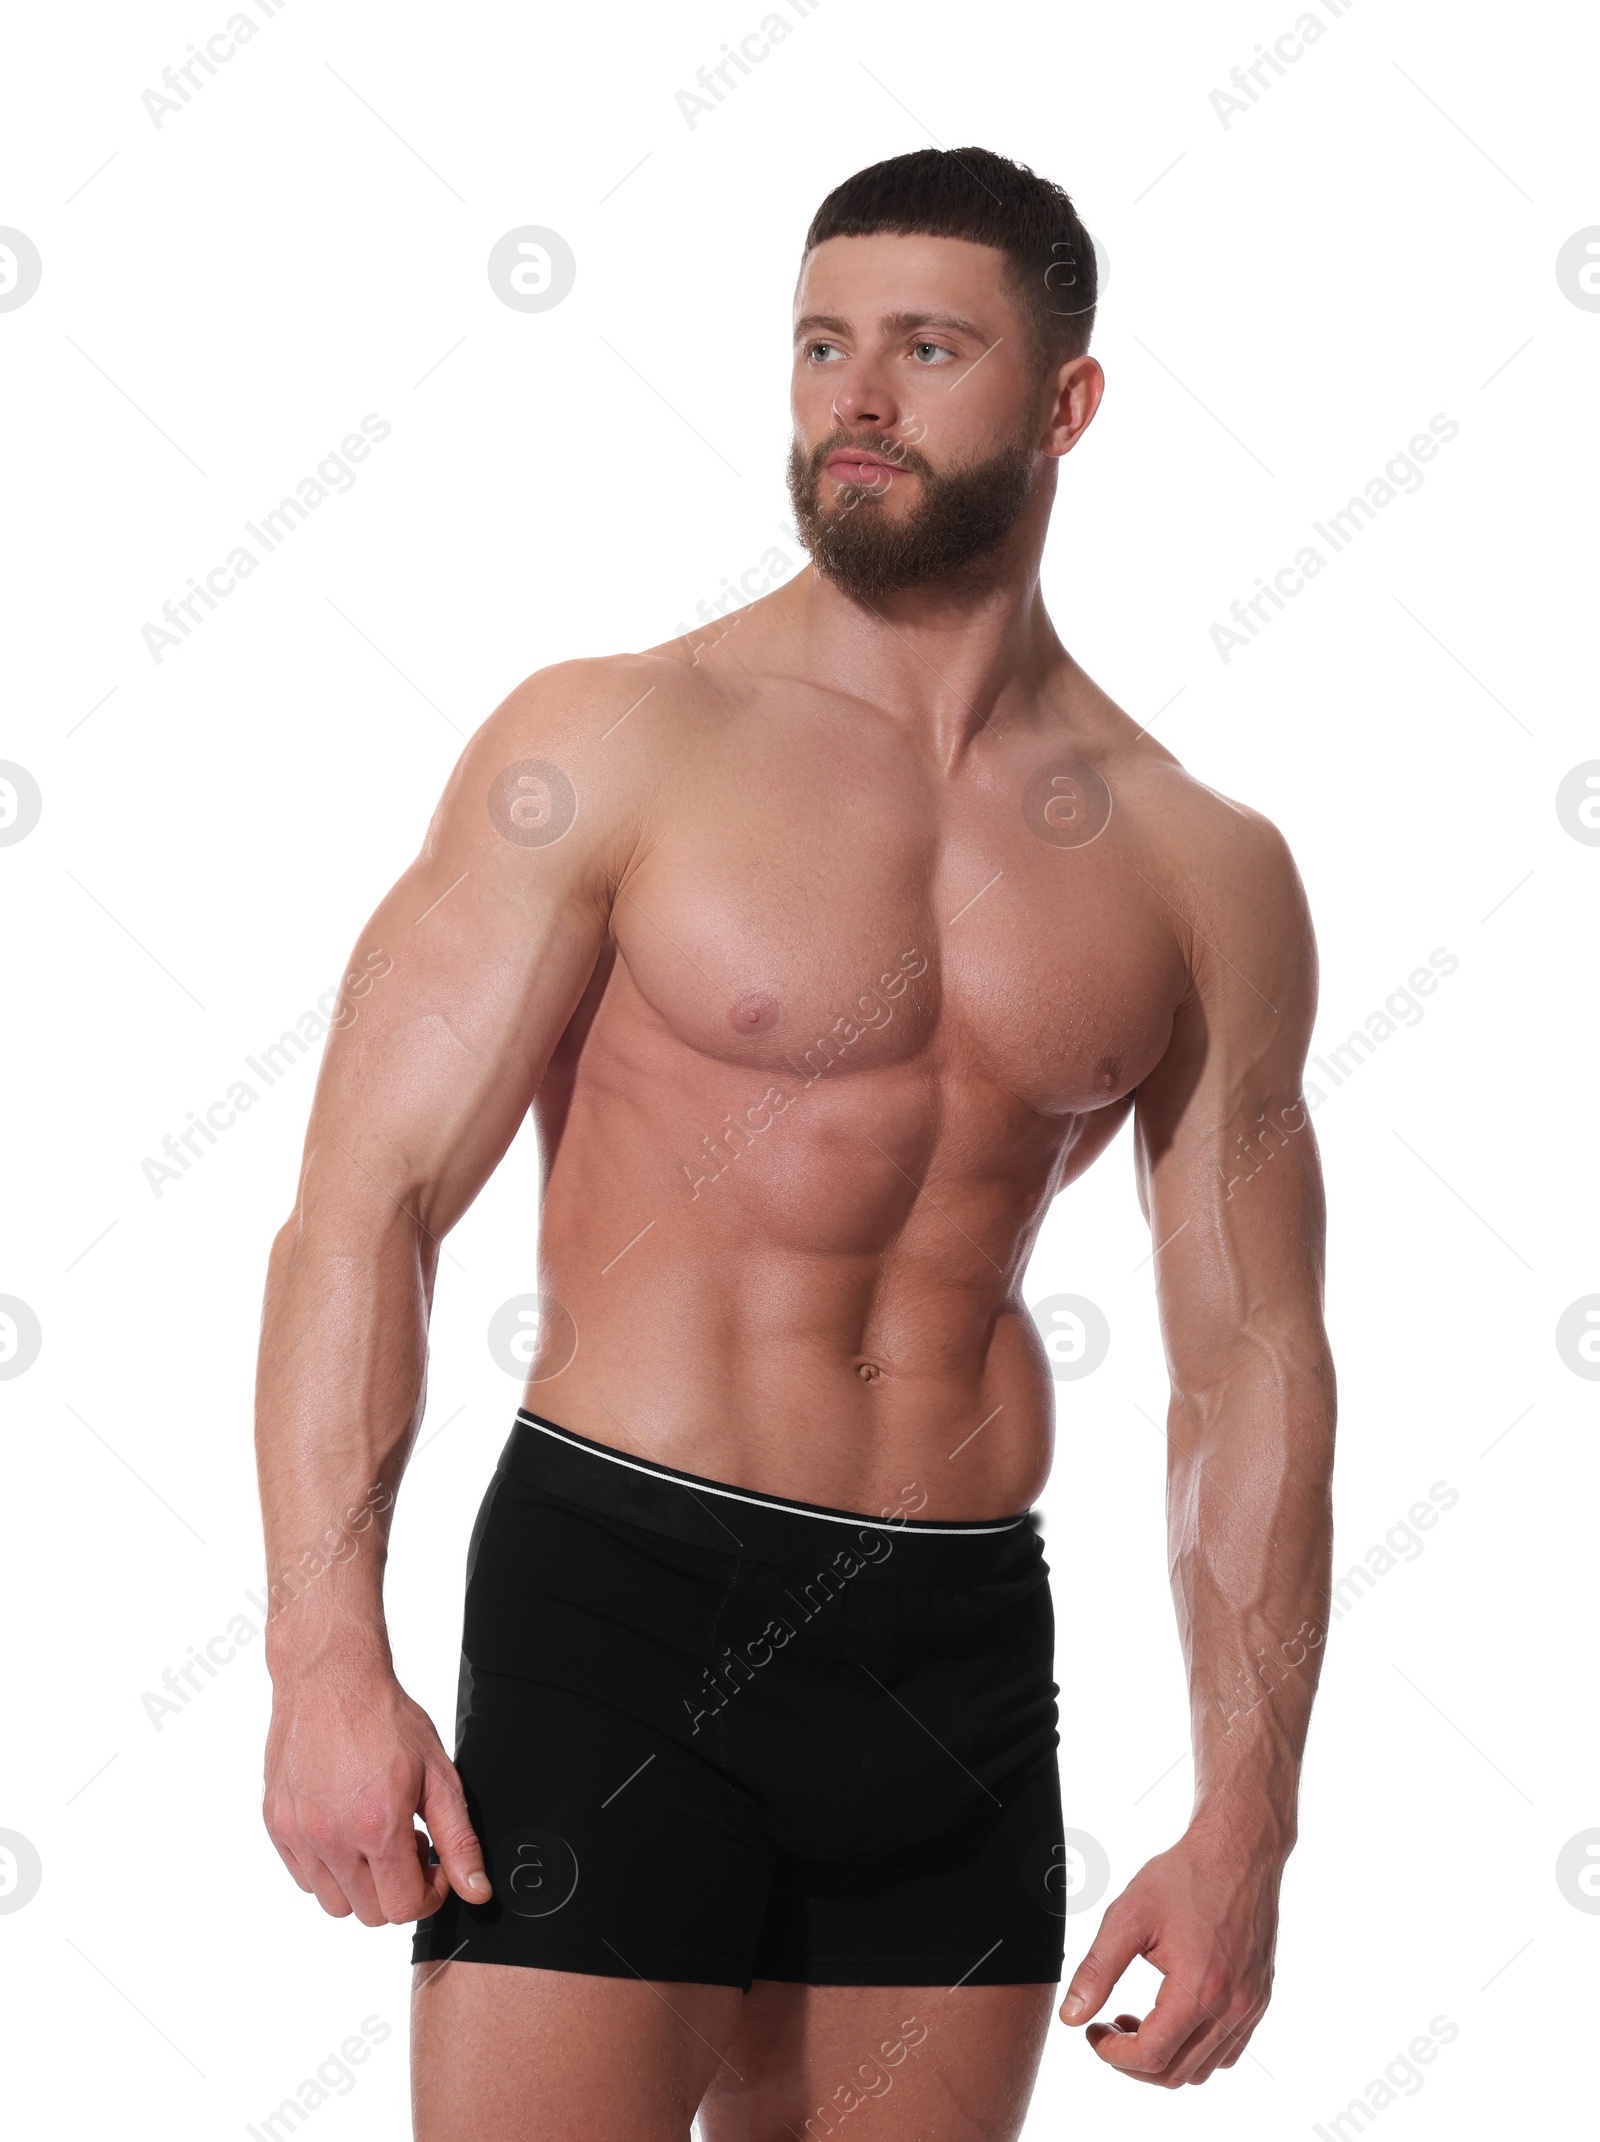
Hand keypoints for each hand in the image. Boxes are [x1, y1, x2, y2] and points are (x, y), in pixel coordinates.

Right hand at [263, 1655, 490, 1925]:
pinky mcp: (277, 1826)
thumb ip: (459, 1840)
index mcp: (377, 1827)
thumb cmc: (383, 1719)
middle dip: (398, 1888)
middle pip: (370, 1913)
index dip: (430, 1894)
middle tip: (407, 1843)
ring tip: (375, 1837)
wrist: (330, 1681)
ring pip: (334, 1903)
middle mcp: (332, 1838)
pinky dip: (328, 1868)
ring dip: (362, 1884)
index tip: (434, 1865)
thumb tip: (475, 1890)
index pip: (405, 1908)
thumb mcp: (438, 1775)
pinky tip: (346, 1829)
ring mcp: (299, 1835)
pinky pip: (304, 1878)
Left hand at [1057, 1822, 1281, 2086]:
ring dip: (1164, 2059)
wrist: (1238, 1851)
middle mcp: (1233, 2008)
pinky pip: (1228, 2051)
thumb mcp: (1128, 1916)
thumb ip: (1097, 1970)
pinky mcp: (1260, 2000)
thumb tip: (1071, 2017)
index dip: (1112, 2053)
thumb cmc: (1183, 1877)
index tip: (1092, 2030)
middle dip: (1132, 2062)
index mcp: (1199, 1989)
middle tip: (1108, 2027)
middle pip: (1175, 2073)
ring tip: (1136, 2022)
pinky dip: (1195, 2050)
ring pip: (1203, 2070)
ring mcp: (1252, 2007)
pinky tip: (1171, 2017)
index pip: (1151, 2055)